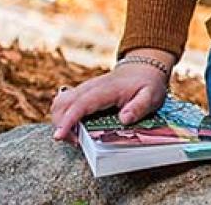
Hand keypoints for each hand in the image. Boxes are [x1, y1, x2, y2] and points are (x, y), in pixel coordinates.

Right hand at [51, 53, 172, 143]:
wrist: (144, 68)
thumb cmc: (147, 84)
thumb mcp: (151, 96)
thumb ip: (139, 107)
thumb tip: (124, 119)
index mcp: (107, 90)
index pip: (81, 104)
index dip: (68, 120)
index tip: (59, 136)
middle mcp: (91, 88)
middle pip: (63, 104)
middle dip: (61, 125)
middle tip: (77, 141)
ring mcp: (85, 90)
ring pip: (60, 103)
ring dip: (60, 121)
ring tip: (76, 137)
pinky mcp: (83, 94)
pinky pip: (64, 103)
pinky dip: (62, 117)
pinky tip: (74, 128)